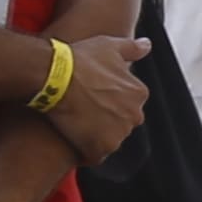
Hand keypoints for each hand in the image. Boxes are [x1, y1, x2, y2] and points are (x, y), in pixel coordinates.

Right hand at [43, 32, 148, 167]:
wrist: (54, 77)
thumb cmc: (81, 59)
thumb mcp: (109, 45)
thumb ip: (132, 48)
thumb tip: (147, 45)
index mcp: (139, 93)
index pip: (127, 102)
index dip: (107, 99)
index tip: (92, 95)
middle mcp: (134, 116)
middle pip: (120, 122)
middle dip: (105, 119)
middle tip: (82, 109)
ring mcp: (117, 135)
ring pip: (109, 139)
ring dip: (96, 135)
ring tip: (75, 123)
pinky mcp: (99, 149)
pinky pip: (95, 155)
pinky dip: (86, 151)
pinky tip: (72, 138)